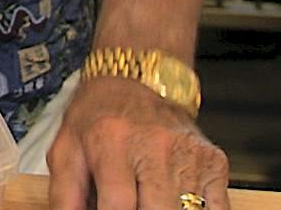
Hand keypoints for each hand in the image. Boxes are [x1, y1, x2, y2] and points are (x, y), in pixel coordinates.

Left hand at [47, 76, 229, 209]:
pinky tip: (174, 202)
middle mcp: (155, 145)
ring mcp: (189, 154)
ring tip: (146, 199)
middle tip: (131, 207)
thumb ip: (65, 194)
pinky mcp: (214, 162)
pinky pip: (215, 208)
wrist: (137, 82)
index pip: (118, 205)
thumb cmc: (99, 118)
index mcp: (112, 141)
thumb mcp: (67, 149)